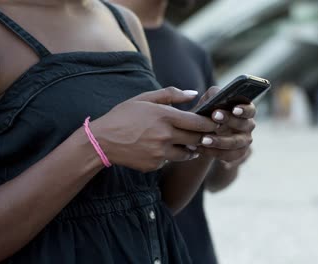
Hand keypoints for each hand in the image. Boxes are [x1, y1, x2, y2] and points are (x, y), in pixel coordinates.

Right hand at [91, 87, 218, 171]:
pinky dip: (169, 156)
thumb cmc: (123, 116)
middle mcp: (165, 136)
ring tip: (187, 143)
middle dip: (203, 136)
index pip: (198, 122)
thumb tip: (194, 93)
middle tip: (206, 134)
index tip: (216, 122)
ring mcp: (160, 153)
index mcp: (165, 116)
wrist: (102, 141)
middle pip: (196, 139)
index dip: (210, 124)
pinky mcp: (154, 165)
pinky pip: (169, 161)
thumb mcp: (144, 98)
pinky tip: (160, 149)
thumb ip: (171, 94)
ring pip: (186, 154)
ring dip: (190, 148)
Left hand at [194, 87, 255, 162]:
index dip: (244, 109)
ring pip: (234, 143)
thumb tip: (216, 95)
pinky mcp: (236, 154)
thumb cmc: (208, 111)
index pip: (250, 109)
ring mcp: (244, 141)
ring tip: (203, 139)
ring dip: (219, 141)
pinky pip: (227, 156)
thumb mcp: (209, 101)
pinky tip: (198, 149)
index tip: (234, 109)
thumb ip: (214, 95)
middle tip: (214, 117)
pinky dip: (212, 152)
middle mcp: (248, 126)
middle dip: (229, 121)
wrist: (202, 131)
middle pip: (243, 125)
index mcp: (245, 110)